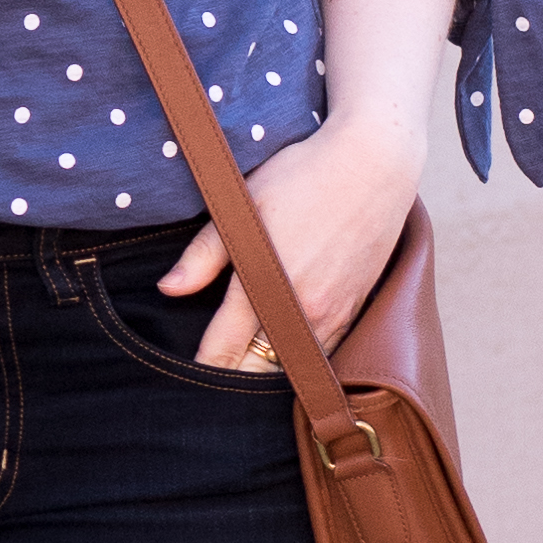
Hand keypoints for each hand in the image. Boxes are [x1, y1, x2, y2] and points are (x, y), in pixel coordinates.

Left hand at [160, 113, 423, 371]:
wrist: (374, 164)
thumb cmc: (303, 177)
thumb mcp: (243, 206)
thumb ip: (203, 255)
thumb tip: (168, 290)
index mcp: (263, 286)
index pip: (221, 353)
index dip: (201, 369)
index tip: (187, 377)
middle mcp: (300, 310)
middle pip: (257, 373)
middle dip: (231, 377)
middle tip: (210, 378)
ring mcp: (332, 315)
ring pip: (292, 369)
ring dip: (267, 371)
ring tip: (245, 366)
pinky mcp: (355, 310)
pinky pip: (323, 354)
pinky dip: (301, 359)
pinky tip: (285, 350)